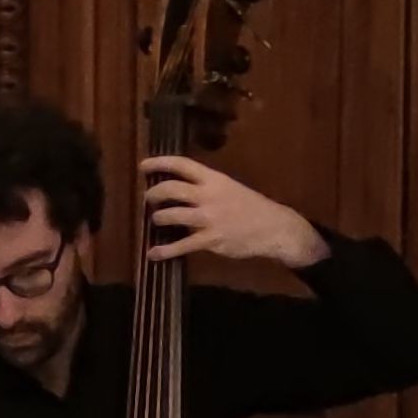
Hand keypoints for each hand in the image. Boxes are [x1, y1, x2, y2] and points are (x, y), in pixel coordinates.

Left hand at [141, 156, 328, 268]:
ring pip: (170, 215)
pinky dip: (164, 251)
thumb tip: (180, 190)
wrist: (273, 227)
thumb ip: (206, 188)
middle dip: (153, 193)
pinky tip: (153, 254)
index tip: (143, 165)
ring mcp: (208, 218)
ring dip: (157, 218)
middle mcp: (209, 195)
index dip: (160, 163)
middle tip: (148, 198)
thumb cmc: (251, 207)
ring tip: (156, 221)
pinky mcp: (210, 240)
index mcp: (214, 179)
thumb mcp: (229, 188)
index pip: (182, 164)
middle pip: (171, 189)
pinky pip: (181, 245)